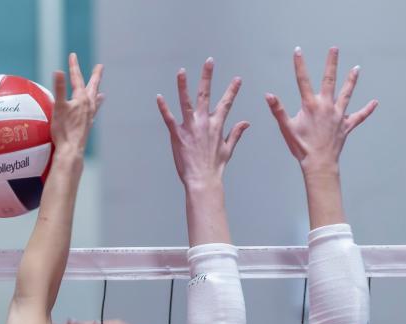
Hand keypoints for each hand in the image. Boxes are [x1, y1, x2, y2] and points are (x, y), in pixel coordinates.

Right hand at [50, 53, 103, 158]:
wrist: (71, 150)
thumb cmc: (63, 129)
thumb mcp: (58, 107)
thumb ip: (59, 88)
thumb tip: (58, 71)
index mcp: (81, 99)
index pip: (77, 79)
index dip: (74, 67)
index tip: (73, 55)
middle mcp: (88, 106)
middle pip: (92, 87)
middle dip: (95, 76)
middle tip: (100, 67)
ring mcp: (89, 116)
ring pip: (95, 101)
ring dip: (97, 93)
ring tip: (102, 92)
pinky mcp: (88, 126)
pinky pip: (94, 112)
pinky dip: (95, 108)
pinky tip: (94, 112)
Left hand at [157, 58, 248, 189]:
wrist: (203, 180)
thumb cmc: (215, 167)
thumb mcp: (228, 148)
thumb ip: (236, 133)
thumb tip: (246, 123)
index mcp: (217, 125)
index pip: (227, 103)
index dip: (232, 89)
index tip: (238, 78)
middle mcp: (204, 122)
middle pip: (205, 94)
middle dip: (208, 76)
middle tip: (209, 61)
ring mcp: (190, 127)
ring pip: (186, 102)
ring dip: (183, 86)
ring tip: (181, 71)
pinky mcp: (177, 135)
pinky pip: (169, 118)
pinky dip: (163, 107)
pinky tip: (159, 97)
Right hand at [265, 48, 376, 173]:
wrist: (319, 163)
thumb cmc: (301, 147)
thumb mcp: (286, 128)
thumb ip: (278, 110)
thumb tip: (268, 95)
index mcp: (310, 105)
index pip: (303, 80)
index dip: (299, 64)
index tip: (298, 50)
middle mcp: (326, 106)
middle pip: (329, 80)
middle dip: (331, 64)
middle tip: (334, 49)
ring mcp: (338, 115)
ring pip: (347, 94)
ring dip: (352, 80)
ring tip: (357, 69)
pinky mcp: (345, 126)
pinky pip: (358, 116)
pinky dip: (367, 110)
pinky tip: (374, 103)